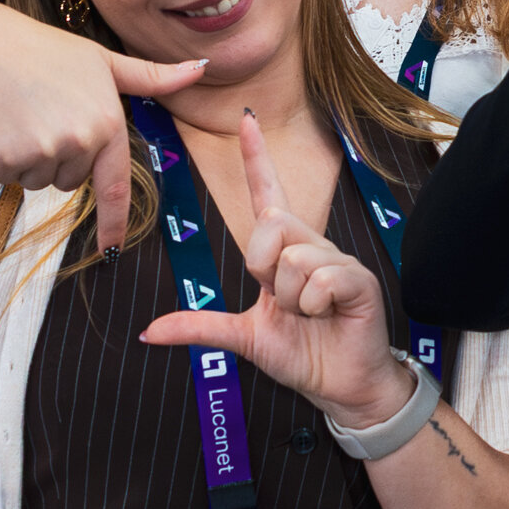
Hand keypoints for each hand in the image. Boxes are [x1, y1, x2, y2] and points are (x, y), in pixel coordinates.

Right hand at [0, 0, 208, 252]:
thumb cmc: (44, 49)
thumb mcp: (103, 60)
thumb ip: (151, 77)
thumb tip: (200, 69)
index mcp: (107, 123)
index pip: (115, 187)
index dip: (113, 222)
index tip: (114, 247)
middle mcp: (79, 142)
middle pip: (70, 180)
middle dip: (59, 157)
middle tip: (44, 114)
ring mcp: (41, 152)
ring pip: (38, 181)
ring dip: (29, 159)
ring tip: (21, 115)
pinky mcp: (4, 159)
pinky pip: (7, 177)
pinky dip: (1, 158)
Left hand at [140, 113, 413, 425]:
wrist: (342, 387)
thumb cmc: (303, 355)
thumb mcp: (244, 337)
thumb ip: (201, 327)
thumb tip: (148, 332)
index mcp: (284, 254)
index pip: (268, 195)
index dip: (256, 158)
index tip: (247, 120)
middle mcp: (311, 247)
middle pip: (271, 226)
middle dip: (264, 271)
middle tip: (283, 303)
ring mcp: (338, 261)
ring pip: (293, 258)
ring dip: (292, 299)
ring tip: (310, 315)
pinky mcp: (359, 280)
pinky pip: (321, 279)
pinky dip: (314, 306)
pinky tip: (328, 316)